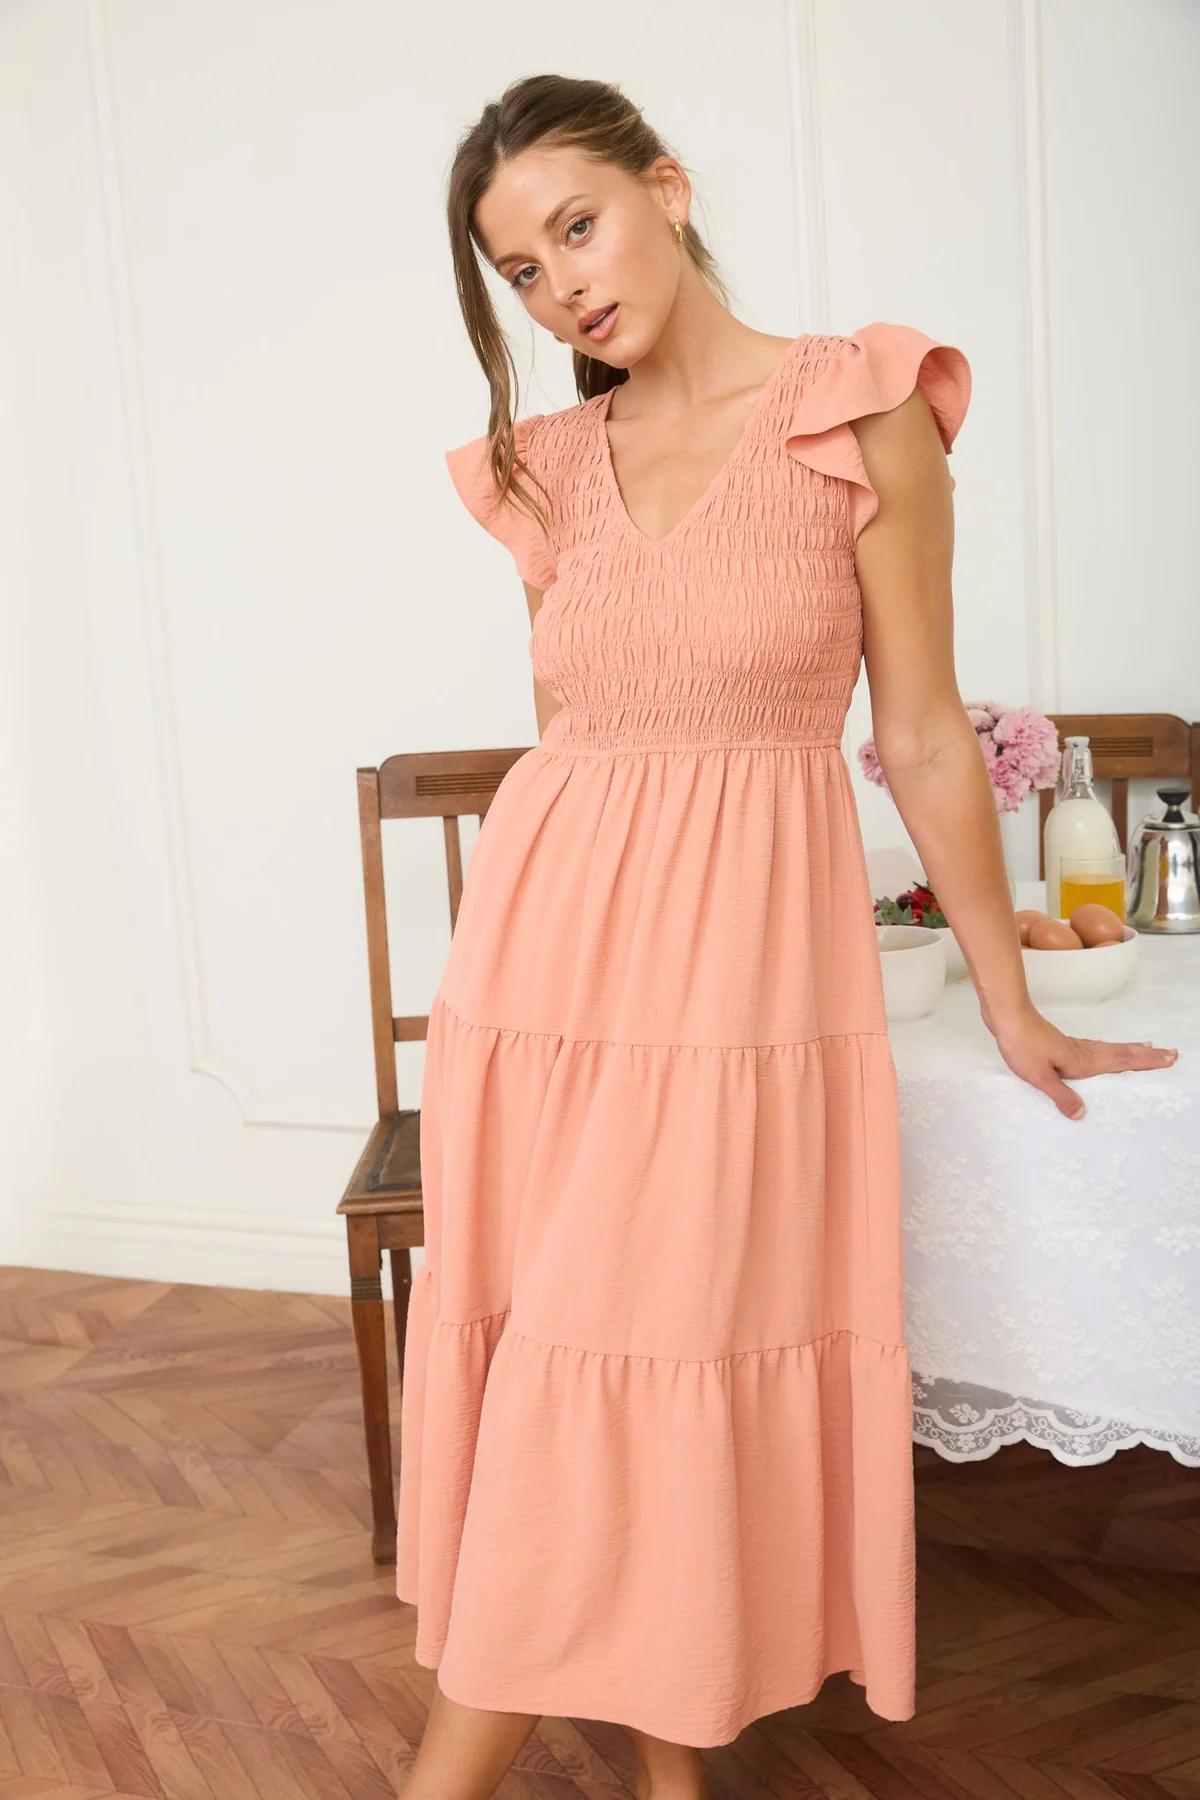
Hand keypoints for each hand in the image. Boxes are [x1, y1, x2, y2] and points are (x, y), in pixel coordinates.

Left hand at [985, 1003, 1179, 1119]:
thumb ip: (1061, 1095)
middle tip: (1170, 1053)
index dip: (1145, 1063)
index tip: (1168, 1059)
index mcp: (1081, 1062)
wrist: (1007, 1016)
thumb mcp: (1038, 1076)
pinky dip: (1108, 1049)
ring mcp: (1072, 1045)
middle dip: (1146, 1056)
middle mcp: (1082, 1052)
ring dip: (1130, 1050)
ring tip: (1147, 1049)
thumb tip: (1081, 1114)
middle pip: (1121, 1054)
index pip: (1121, 1063)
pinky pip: (1095, 1048)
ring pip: (1109, 1049)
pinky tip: (1104, 1050)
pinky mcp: (1061, 1043)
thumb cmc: (1021, 1045)